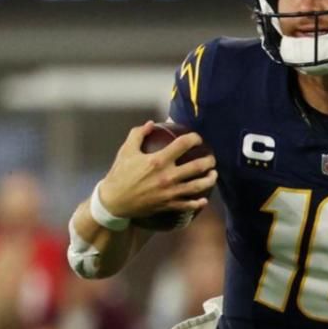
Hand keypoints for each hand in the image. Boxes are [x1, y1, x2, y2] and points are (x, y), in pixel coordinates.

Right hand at [97, 123, 216, 221]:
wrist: (114, 201)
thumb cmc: (120, 174)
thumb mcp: (126, 150)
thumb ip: (139, 133)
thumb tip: (152, 123)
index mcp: (158, 160)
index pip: (183, 144)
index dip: (195, 138)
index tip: (198, 138)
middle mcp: (168, 176)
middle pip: (197, 166)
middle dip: (209, 161)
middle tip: (211, 158)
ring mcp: (170, 192)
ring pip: (198, 186)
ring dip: (209, 179)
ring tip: (213, 174)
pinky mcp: (169, 205)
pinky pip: (188, 204)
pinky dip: (198, 202)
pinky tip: (204, 199)